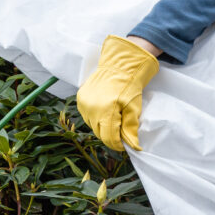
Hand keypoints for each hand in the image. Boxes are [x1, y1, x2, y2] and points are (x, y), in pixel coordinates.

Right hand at [76, 35, 159, 150]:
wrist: (118, 67)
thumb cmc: (129, 88)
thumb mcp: (134, 109)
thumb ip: (131, 130)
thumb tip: (134, 147)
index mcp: (106, 112)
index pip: (109, 138)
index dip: (118, 145)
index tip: (124, 144)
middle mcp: (91, 109)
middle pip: (100, 133)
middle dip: (111, 135)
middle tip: (121, 131)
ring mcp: (84, 104)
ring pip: (92, 125)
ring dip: (102, 126)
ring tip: (113, 118)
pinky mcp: (80, 99)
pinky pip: (86, 115)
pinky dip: (95, 117)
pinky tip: (104, 111)